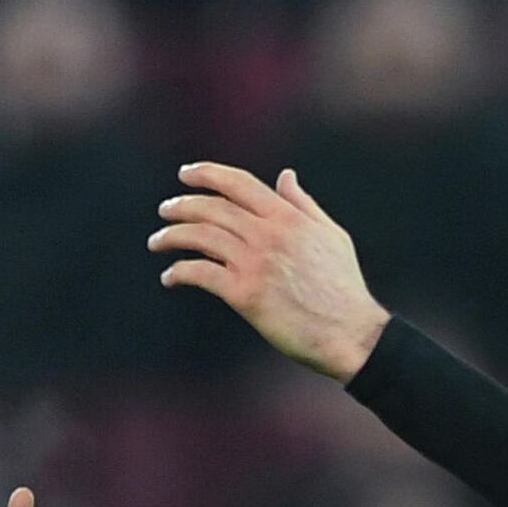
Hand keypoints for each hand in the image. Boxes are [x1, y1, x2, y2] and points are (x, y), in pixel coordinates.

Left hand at [149, 162, 391, 382]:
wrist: (350, 332)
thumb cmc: (343, 287)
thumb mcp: (331, 235)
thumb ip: (303, 204)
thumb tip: (285, 176)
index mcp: (288, 217)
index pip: (238, 184)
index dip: (207, 174)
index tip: (185, 175)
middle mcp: (268, 234)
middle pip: (212, 208)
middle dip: (182, 205)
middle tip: (164, 210)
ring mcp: (254, 263)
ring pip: (200, 237)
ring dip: (172, 236)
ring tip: (157, 241)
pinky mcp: (244, 294)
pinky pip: (200, 273)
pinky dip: (179, 272)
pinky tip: (170, 277)